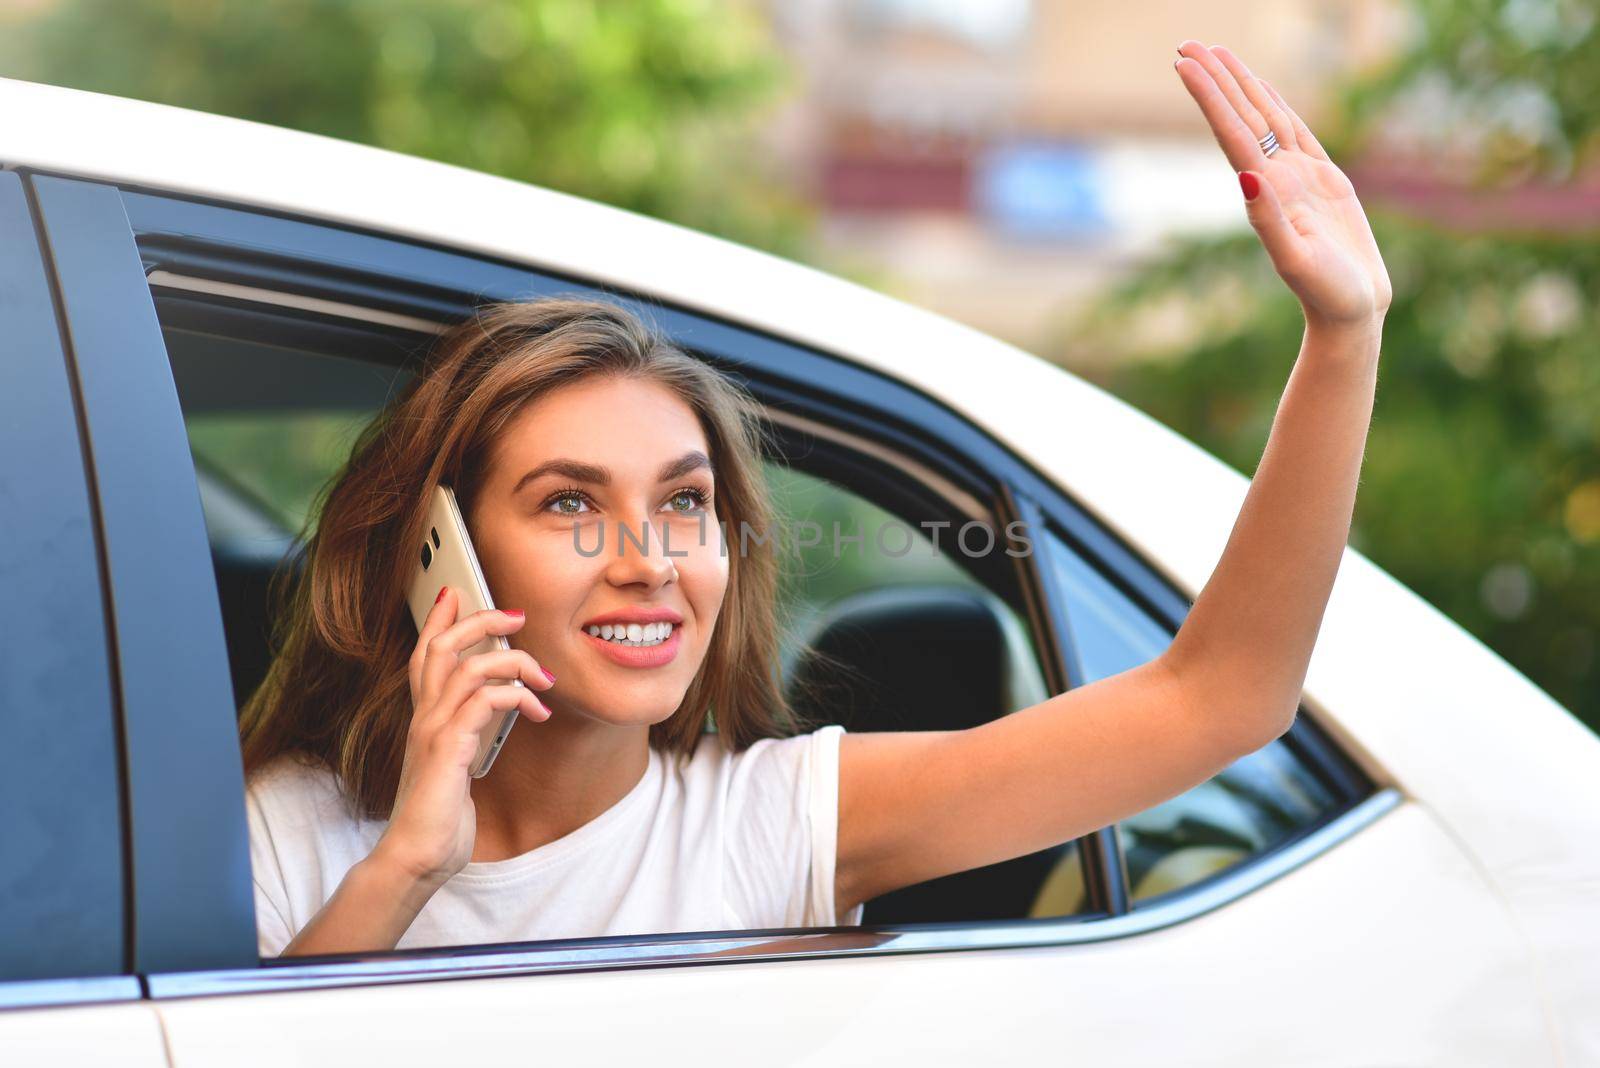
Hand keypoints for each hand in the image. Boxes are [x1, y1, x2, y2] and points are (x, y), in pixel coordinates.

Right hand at [371, 587, 554, 887]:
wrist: (417, 857)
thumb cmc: (438, 818)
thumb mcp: (455, 768)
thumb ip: (466, 739)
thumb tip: (492, 719)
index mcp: (425, 719)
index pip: (425, 655)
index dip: (439, 620)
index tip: (457, 593)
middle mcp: (424, 718)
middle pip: (441, 646)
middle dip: (479, 620)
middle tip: (516, 614)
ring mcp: (433, 731)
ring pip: (467, 667)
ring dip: (513, 661)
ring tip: (543, 677)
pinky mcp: (449, 748)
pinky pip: (484, 700)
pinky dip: (515, 695)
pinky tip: (536, 710)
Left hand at [1174, 41, 1392, 331]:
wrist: (1350, 313)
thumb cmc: (1325, 293)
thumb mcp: (1295, 258)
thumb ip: (1269, 219)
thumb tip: (1248, 176)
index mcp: (1264, 192)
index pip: (1231, 133)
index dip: (1208, 97)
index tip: (1183, 64)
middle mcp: (1274, 179)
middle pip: (1239, 117)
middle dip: (1214, 80)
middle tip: (1185, 43)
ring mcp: (1297, 178)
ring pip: (1263, 118)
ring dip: (1239, 86)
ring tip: (1215, 53)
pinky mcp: (1322, 181)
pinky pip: (1294, 132)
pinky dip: (1275, 105)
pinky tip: (1261, 88)